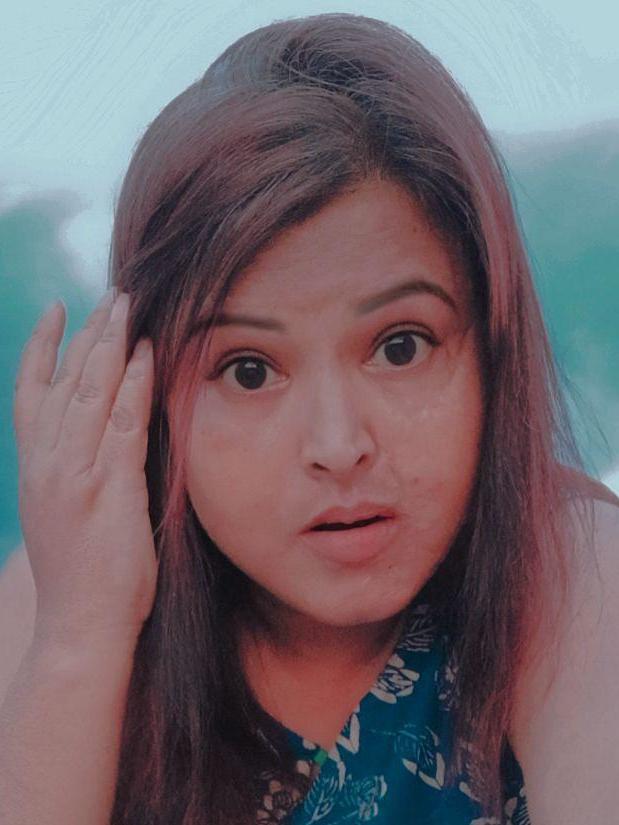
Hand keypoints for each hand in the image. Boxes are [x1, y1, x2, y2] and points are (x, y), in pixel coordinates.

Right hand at [13, 290, 158, 648]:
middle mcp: (48, 462)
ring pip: (90, 392)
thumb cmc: (81, 576)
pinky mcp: (109, 487)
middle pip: (65, 380)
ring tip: (126, 306)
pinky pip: (124, 422)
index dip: (43, 347)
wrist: (80, 627)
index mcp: (36, 467)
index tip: (57, 309)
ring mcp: (77, 473)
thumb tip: (96, 433)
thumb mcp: (62, 514)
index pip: (32, 392)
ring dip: (110, 345)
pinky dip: (134, 385)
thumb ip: (72, 469)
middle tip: (111, 295)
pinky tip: (146, 354)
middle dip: (89, 333)